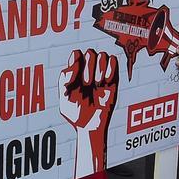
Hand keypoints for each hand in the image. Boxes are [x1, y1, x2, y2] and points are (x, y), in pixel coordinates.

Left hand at [60, 49, 118, 175]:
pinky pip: (115, 62)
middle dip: (88, 67)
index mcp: (74, 73)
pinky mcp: (114, 80)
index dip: (77, 61)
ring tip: (97, 84)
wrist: (90, 126)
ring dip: (100, 69)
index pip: (77, 54)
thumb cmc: (75, 113)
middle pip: (90, 52)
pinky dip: (111, 69)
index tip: (76, 76)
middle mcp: (88, 71)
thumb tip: (74, 64)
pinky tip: (106, 82)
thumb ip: (64, 79)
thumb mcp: (64, 97)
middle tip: (86, 84)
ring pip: (103, 55)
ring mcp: (101, 75)